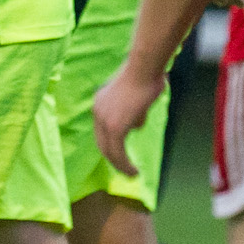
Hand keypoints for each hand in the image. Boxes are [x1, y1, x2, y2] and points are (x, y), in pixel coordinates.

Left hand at [92, 60, 166, 175]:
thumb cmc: (146, 77)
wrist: (144, 69)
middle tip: (125, 170)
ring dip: (121, 165)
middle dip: (114, 159)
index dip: (111, 145)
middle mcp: (97, 111)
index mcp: (100, 103)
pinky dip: (125, 164)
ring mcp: (104, 120)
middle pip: (102, 143)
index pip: (102, 130)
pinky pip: (118, 152)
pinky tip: (134, 172)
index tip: (120, 156)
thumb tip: (135, 127)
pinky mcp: (115, 127)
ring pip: (109, 150)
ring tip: (131, 174)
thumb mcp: (137, 98)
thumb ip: (133, 114)